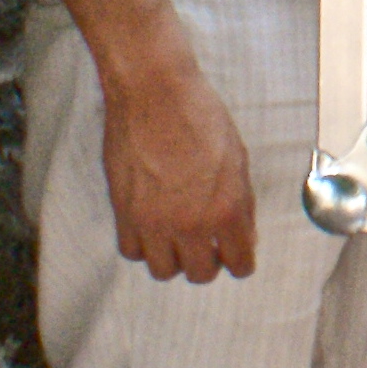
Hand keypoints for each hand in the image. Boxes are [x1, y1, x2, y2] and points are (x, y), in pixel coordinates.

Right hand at [101, 56, 257, 282]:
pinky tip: (151, 227)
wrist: (155, 92)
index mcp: (226, 210)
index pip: (239, 264)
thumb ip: (240, 202)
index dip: (240, 260)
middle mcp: (190, 224)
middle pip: (200, 274)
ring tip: (176, 238)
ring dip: (173, 259)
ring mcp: (153, 221)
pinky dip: (142, 245)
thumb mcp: (237, 159)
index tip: (235, 254)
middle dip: (208, 262)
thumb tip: (242, 233)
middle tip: (206, 245)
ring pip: (163, 271)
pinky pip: (132, 251)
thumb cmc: (199, 115)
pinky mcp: (124, 212)